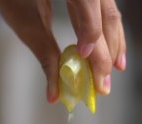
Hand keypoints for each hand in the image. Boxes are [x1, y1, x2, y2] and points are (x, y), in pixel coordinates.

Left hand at [0, 0, 126, 101]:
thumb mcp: (27, 27)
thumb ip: (46, 57)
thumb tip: (54, 95)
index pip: (88, 3)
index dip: (90, 29)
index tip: (84, 55)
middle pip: (106, 15)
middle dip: (106, 50)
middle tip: (103, 83)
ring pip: (111, 15)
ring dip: (114, 44)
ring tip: (114, 71)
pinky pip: (107, 14)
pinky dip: (110, 34)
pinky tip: (114, 53)